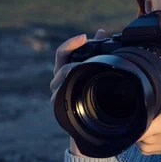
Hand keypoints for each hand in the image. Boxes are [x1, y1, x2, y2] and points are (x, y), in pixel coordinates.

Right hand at [50, 29, 107, 156]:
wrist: (90, 130)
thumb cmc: (95, 99)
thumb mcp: (96, 72)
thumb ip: (96, 51)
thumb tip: (102, 32)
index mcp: (68, 70)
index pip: (63, 53)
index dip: (71, 43)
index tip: (84, 37)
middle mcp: (60, 80)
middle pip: (59, 64)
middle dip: (71, 55)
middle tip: (85, 51)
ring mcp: (58, 93)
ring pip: (59, 78)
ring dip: (70, 71)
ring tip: (82, 68)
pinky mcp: (60, 106)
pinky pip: (59, 96)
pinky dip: (66, 90)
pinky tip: (74, 88)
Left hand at [137, 80, 160, 154]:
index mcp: (158, 126)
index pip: (136, 121)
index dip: (135, 112)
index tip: (140, 104)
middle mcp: (150, 138)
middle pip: (133, 124)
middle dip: (139, 116)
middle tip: (149, 109)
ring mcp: (147, 147)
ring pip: (134, 132)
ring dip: (140, 124)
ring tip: (152, 118)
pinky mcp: (147, 151)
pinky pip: (137, 140)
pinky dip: (142, 133)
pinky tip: (152, 127)